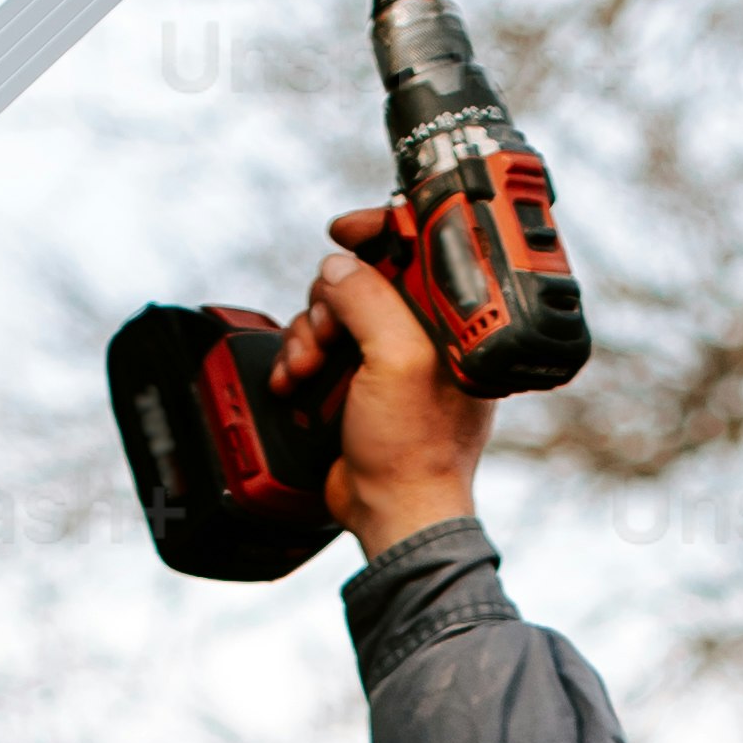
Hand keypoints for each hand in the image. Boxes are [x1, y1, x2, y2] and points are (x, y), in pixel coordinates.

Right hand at [272, 204, 491, 556]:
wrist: (393, 512)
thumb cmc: (415, 447)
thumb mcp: (398, 359)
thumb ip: (368, 299)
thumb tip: (337, 268)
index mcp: (447, 321)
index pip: (413, 249)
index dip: (377, 231)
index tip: (344, 231)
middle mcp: (419, 334)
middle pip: (359, 278)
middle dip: (329, 302)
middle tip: (328, 338)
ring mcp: (384, 359)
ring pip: (330, 313)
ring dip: (308, 335)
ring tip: (308, 370)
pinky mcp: (355, 383)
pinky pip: (317, 348)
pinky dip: (298, 360)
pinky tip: (295, 383)